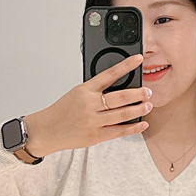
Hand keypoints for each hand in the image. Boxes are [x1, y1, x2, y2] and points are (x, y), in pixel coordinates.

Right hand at [21, 54, 151, 157]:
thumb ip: (95, 90)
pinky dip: (133, 128)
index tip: (138, 59)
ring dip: (138, 109)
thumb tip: (119, 87)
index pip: (109, 74)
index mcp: (85, 90)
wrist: (47, 130)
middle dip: (137, 94)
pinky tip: (142, 123)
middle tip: (148, 91)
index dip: (125, 66)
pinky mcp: (96, 136)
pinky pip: (118, 131)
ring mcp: (93, 121)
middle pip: (119, 97)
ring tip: (148, 105)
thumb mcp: (76, 93)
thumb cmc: (62, 111)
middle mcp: (90, 104)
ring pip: (122, 114)